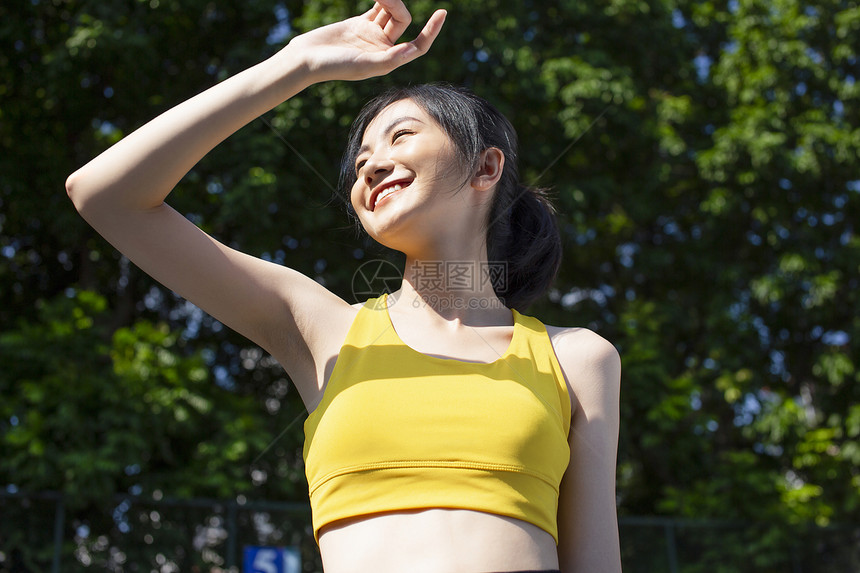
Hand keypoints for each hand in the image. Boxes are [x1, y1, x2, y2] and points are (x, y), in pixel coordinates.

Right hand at [287, 1, 446, 82]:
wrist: (308, 59)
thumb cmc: (334, 66)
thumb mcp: (363, 66)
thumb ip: (388, 60)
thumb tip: (412, 50)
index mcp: (389, 60)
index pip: (418, 45)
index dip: (431, 31)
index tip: (441, 13)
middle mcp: (383, 48)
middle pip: (402, 20)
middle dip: (397, 6)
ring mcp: (372, 35)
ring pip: (390, 11)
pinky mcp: (360, 24)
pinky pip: (378, 7)